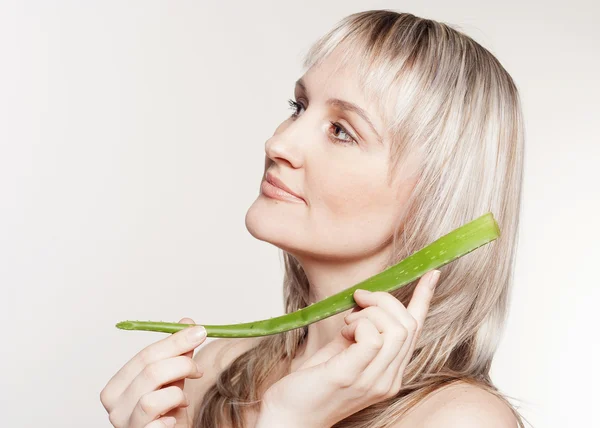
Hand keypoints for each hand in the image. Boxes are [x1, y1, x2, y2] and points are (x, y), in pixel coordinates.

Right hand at [100, 318, 206, 427]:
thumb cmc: (168, 410)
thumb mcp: (173, 378)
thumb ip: (177, 353)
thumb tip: (187, 322)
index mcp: (117, 386)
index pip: (145, 355)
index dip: (175, 342)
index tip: (199, 332)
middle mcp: (115, 407)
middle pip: (150, 372)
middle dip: (181, 364)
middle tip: (198, 368)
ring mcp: (126, 426)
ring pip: (151, 400)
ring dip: (176, 394)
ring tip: (183, 398)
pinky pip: (157, 426)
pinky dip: (171, 417)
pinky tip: (174, 418)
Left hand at [258, 270, 440, 427]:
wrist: (289, 416)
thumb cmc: (313, 383)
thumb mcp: (343, 350)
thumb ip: (360, 331)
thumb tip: (366, 303)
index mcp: (390, 372)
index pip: (415, 331)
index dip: (424, 298)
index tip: (432, 273)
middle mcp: (388, 379)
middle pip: (408, 325)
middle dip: (384, 300)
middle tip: (358, 299)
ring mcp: (372, 381)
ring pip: (394, 329)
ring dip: (368, 312)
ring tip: (347, 322)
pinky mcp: (351, 376)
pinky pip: (372, 337)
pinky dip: (359, 323)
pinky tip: (345, 331)